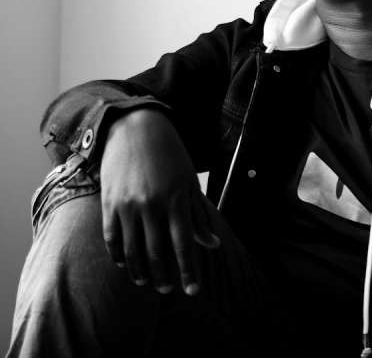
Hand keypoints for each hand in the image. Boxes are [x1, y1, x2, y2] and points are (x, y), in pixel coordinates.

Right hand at [100, 109, 219, 294]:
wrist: (135, 129)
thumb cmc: (170, 154)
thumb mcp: (189, 181)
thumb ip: (198, 216)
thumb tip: (212, 245)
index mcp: (175, 199)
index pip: (184, 245)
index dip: (189, 271)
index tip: (192, 291)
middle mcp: (151, 205)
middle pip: (157, 253)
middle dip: (164, 276)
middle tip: (168, 288)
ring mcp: (127, 205)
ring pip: (132, 251)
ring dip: (139, 271)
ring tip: (145, 282)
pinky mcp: (109, 203)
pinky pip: (111, 238)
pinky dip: (118, 256)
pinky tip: (124, 264)